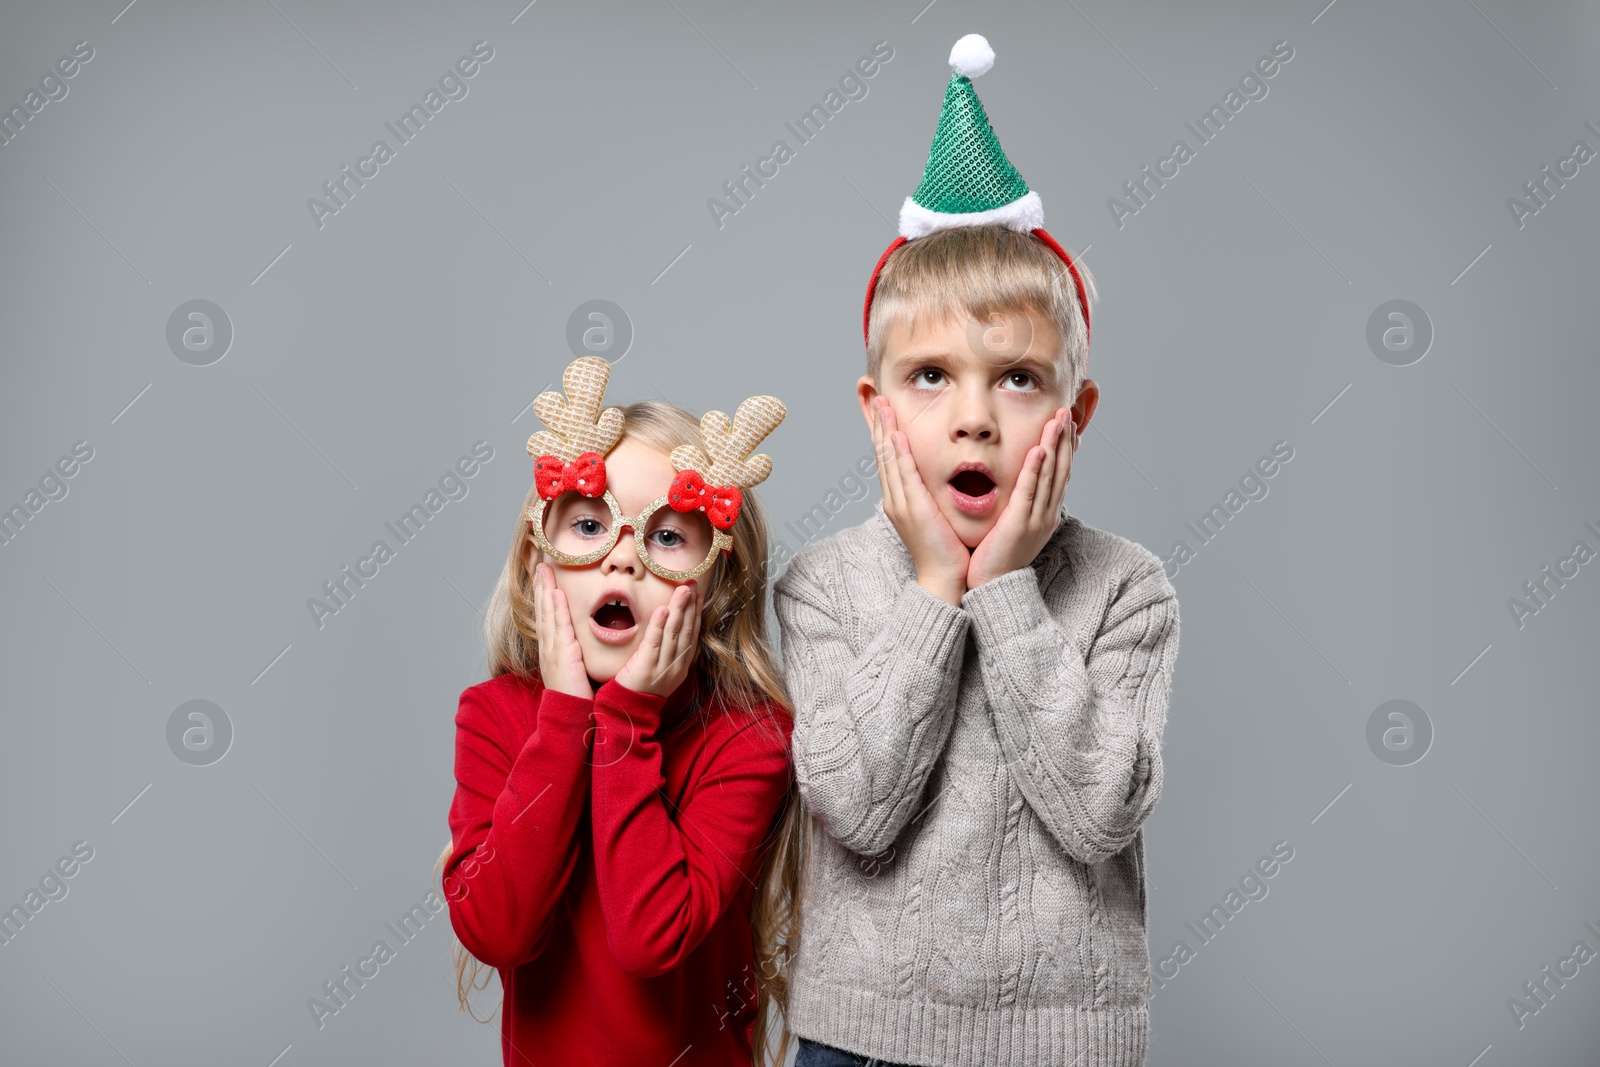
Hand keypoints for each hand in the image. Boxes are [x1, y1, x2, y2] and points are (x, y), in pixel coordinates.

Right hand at [532, 562, 590, 697]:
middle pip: (542, 610)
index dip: (545, 596)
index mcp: (552, 650)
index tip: (545, 577)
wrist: (570, 716)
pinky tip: (555, 594)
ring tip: (544, 570)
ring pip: (547, 614)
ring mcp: (552, 650)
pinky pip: (558, 627)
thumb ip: (577, 654)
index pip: (547, 616)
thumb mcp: (575, 669)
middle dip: (541, 586)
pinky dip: (555, 609)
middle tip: (540, 564)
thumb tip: (581, 644)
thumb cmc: (576, 696)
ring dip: (545, 590)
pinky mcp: (561, 655)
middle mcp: (548, 647)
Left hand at [615, 583, 701, 696]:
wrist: (628, 712)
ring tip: (682, 590)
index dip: (696, 614)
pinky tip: (663, 609)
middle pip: (686, 630)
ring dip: (679, 609)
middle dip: (690, 605)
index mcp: (681, 665)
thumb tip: (670, 627)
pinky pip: (655, 642)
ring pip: (674, 633)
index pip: (692, 635)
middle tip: (692, 584)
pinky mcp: (646, 667)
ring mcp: (663, 666)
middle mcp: (676, 665)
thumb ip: (668, 652)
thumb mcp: (662, 671)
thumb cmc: (642, 688)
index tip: (698, 596)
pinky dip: (659, 625)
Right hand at [871, 396, 968, 603]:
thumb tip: (937, 478)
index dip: (885, 433)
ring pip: (889, 461)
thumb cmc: (945, 549)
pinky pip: (904, 477)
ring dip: (886, 431)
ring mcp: (900, 504)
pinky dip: (899, 455)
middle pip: (883, 455)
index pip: (889, 460)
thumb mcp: (935, 515)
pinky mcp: (912, 510)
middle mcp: (894, 499)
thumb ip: (932, 495)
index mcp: (899, 500)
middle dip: (880, 425)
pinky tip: (898, 436)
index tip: (885, 411)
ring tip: (883, 406)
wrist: (943, 579)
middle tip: (878, 398)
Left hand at [966, 408, 1072, 589]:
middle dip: (1064, 439)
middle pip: (1061, 469)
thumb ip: (1019, 504)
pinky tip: (1039, 449)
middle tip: (1066, 412)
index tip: (1066, 424)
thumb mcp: (1014, 526)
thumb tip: (1017, 485)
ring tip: (1058, 420)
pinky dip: (1035, 469)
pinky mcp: (1020, 524)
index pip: (1060, 474)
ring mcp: (1036, 519)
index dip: (1065, 447)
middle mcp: (1047, 514)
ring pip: (1050, 476)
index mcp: (1046, 514)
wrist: (994, 588)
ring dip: (1055, 445)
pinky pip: (1029, 491)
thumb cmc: (997, 557)